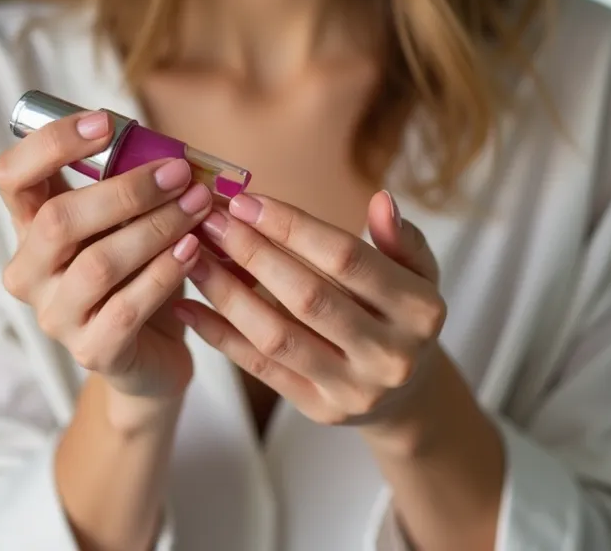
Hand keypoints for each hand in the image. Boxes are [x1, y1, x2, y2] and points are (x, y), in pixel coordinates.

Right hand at [0, 109, 212, 398]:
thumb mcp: (130, 223)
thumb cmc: (141, 273)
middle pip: (58, 220)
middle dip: (126, 190)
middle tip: (178, 173)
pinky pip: (126, 307)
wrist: (153, 351)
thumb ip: (132, 188)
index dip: (51, 143)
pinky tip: (193, 250)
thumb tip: (170, 151)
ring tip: (198, 206)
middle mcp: (30, 272)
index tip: (106, 121)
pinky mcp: (92, 350)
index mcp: (31, 228)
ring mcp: (56, 315)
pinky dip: (165, 272)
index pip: (12, 177)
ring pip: (98, 264)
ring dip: (156, 228)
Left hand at [173, 190, 446, 446]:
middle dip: (253, 253)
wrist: (407, 390)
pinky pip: (261, 369)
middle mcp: (391, 355)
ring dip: (227, 293)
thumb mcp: (418, 272)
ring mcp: (354, 389)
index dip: (293, 227)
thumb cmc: (401, 313)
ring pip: (276, 337)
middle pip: (307, 297)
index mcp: (420, 310)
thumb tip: (380, 200)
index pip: (346, 259)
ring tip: (194, 255)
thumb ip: (401, 237)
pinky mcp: (320, 410)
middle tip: (212, 221)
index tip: (247, 201)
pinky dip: (221, 337)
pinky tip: (189, 307)